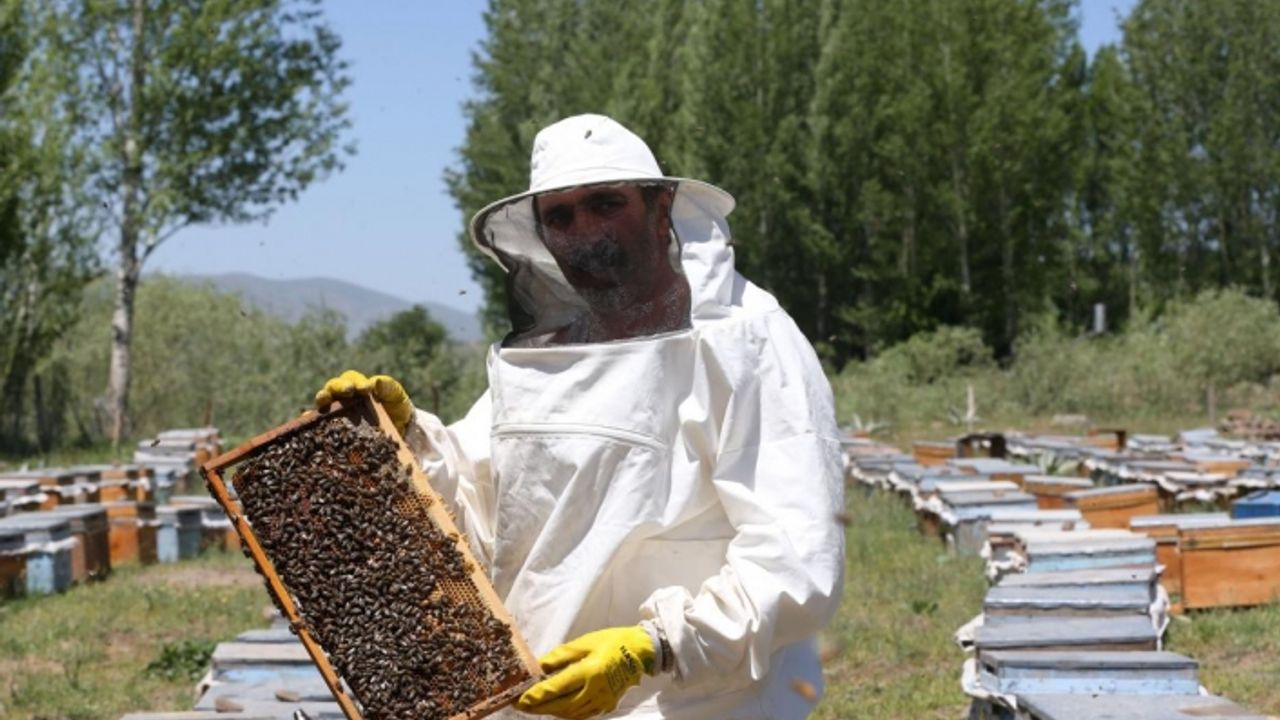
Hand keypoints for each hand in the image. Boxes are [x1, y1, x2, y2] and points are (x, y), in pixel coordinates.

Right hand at [313, 370, 413, 433]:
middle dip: (337, 387)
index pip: (350, 378)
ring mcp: (336, 411)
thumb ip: (388, 387)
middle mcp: (342, 396)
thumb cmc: (395, 406)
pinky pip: (319, 423)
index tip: (366, 389)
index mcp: (356, 384)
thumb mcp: (395, 394)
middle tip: (347, 391)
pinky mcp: (334, 428)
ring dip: (323, 401)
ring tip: (324, 402)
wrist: (398, 428)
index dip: (355, 381)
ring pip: (324, 403)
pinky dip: (313, 420)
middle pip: (333, 387)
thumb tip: (375, 381)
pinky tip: (312, 423)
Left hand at [516, 626, 654, 718]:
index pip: (557, 688)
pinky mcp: (607, 705)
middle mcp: (595, 690)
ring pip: (571, 713)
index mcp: (589, 671)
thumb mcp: (583, 643)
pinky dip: (567, 713)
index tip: (520, 699)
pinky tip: (557, 708)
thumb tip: (538, 666)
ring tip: (536, 707)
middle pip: (561, 705)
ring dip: (551, 712)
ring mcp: (602, 700)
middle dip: (539, 707)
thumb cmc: (610, 642)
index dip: (536, 695)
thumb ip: (559, 656)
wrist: (640, 652)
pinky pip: (582, 715)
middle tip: (521, 706)